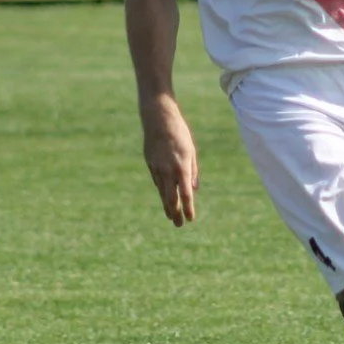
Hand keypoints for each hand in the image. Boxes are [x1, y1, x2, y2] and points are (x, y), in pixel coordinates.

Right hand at [141, 99, 198, 225]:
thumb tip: (193, 189)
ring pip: (162, 192)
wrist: (158, 118)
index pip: (186, 194)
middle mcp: (168, 170)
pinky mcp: (150, 164)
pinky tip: (164, 198)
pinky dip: (162, 191)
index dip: (188, 209)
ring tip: (170, 216)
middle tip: (178, 225)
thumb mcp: (191, 151)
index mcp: (182, 167)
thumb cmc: (179, 133)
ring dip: (166, 206)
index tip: (190, 219)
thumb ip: (193, 171)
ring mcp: (157, 168)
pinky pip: (157, 181)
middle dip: (175, 213)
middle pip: (171, 198)